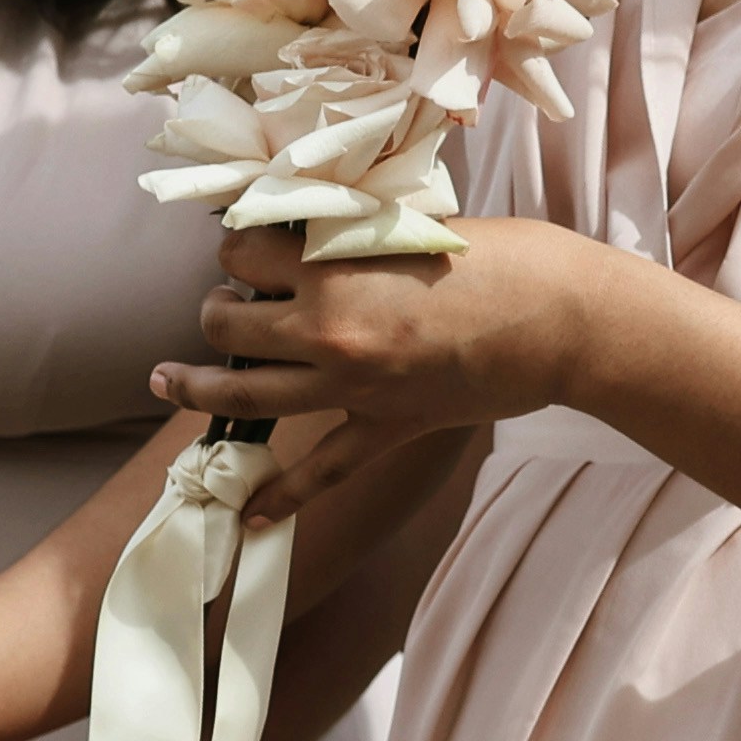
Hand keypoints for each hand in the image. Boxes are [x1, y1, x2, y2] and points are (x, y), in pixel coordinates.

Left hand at [164, 220, 613, 521]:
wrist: (568, 322)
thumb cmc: (510, 260)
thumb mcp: (418, 227)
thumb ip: (358, 239)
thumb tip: (318, 239)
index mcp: (334, 270)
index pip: (241, 254)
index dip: (238, 249)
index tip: (249, 249)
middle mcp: (328, 332)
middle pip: (226, 325)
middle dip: (218, 312)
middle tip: (231, 306)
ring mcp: (354, 388)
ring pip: (244, 396)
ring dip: (198, 389)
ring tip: (172, 381)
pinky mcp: (388, 426)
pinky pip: (322, 471)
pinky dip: (282, 497)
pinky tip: (250, 513)